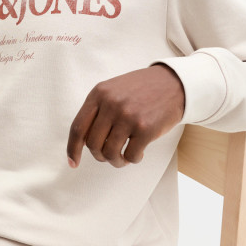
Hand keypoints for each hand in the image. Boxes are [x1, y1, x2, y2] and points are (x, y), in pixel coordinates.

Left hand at [67, 64, 184, 167]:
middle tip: (109, 155)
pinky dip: (132, 160)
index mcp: (98, 94)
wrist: (173, 83)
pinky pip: (130, 156)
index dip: (72, 149)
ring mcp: (128, 116)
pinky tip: (138, 153)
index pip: (78, 127)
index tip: (73, 162)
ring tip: (123, 157)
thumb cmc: (140, 90)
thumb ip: (97, 110)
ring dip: (115, 161)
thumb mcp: (113, 90)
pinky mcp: (145, 129)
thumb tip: (82, 142)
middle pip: (93, 144)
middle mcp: (111, 104)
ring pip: (110, 153)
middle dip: (99, 156)